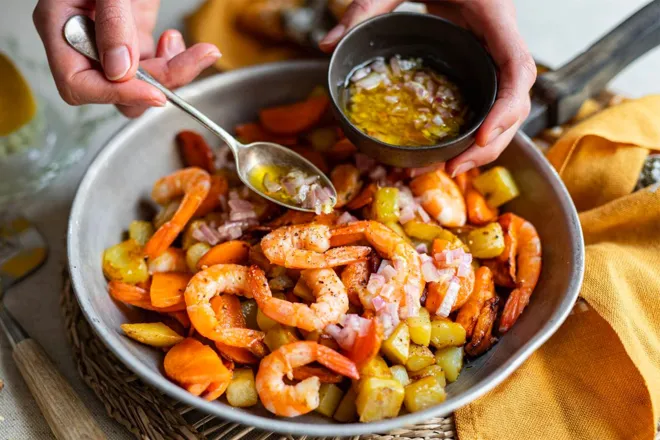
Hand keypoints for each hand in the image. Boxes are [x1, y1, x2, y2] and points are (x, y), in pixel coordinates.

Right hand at [33, 0, 220, 117]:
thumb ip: (112, 22)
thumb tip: (120, 70)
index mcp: (59, 28)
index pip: (78, 84)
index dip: (115, 94)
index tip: (153, 91)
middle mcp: (83, 44)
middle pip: (115, 92)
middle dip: (156, 82)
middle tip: (186, 63)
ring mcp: (109, 46)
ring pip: (140, 86)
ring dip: (174, 74)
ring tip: (198, 52)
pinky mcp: (133, 43)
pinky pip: (155, 70)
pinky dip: (175, 63)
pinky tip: (175, 41)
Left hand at [319, 0, 535, 175]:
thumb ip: (365, 8)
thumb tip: (326, 45)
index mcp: (492, 16)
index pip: (518, 67)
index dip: (506, 108)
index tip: (480, 138)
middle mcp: (501, 38)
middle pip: (516, 98)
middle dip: (492, 140)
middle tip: (453, 168)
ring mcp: (494, 50)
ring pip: (508, 105)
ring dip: (486, 142)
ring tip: (450, 168)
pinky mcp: (483, 59)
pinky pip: (492, 98)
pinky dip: (479, 128)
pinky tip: (454, 148)